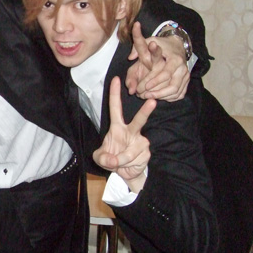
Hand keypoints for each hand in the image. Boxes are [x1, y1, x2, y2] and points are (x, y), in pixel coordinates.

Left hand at [93, 77, 155, 192]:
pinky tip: (128, 164)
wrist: (125, 172)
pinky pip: (133, 159)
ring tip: (117, 162)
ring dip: (121, 160)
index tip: (116, 80)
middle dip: (146, 111)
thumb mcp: (100, 158)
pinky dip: (126, 165)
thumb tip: (112, 159)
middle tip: (152, 101)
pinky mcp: (146, 151)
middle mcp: (131, 131)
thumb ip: (102, 157)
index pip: (115, 108)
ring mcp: (140, 141)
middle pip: (139, 119)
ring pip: (129, 151)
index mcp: (117, 127)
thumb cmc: (111, 158)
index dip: (115, 94)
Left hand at [126, 22, 189, 100]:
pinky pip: (179, 94)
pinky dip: (169, 97)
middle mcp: (183, 68)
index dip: (155, 81)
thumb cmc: (162, 44)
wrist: (178, 45)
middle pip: (173, 86)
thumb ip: (138, 47)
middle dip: (158, 92)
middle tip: (144, 95)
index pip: (166, 73)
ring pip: (176, 92)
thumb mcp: (150, 41)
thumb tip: (130, 57)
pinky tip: (158, 97)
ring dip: (162, 96)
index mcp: (175, 59)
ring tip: (149, 97)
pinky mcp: (186, 82)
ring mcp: (186, 76)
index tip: (145, 87)